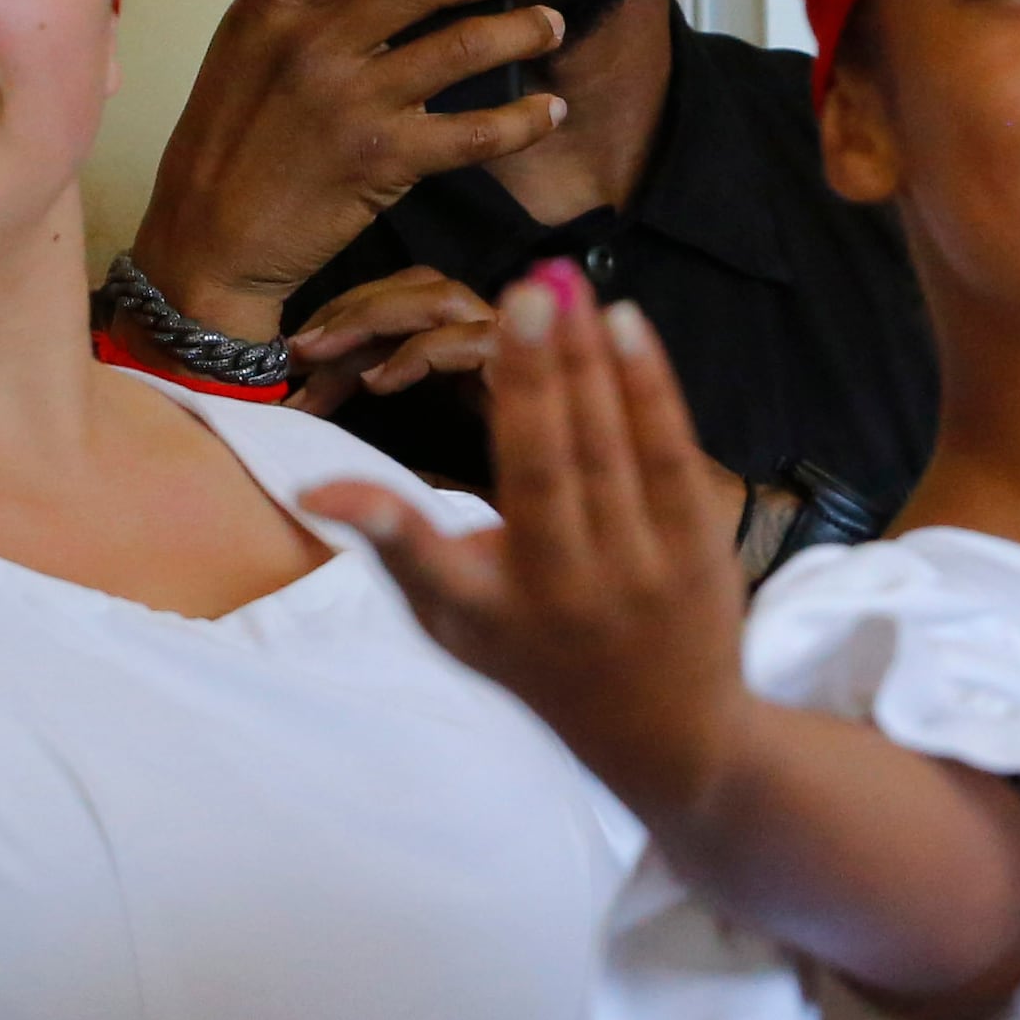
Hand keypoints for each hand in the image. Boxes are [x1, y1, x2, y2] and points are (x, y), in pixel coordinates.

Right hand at [128, 0, 570, 344]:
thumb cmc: (228, 146)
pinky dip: (526, 119)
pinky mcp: (381, 162)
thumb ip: (304, 7)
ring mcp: (348, 103)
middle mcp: (310, 45)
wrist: (206, 243)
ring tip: (549, 25)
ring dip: (525, 29)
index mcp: (268, 5)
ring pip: (466, 44)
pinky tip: (548, 111)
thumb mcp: (244, 54)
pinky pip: (478, 131)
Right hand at [301, 259, 750, 827]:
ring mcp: (638, 574)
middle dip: (533, 378)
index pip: (427, 564)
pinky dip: (648, 387)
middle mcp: (562, 595)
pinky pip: (668, 455)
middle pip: (541, 472)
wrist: (663, 731)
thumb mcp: (454, 623)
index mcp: (487, 613)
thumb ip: (402, 551)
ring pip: (609, 452)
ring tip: (567, 288)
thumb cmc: (534, 654)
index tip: (321, 485)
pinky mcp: (698, 552)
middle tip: (523, 293)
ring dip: (589, 363)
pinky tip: (627, 326)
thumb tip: (323, 490)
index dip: (377, 522)